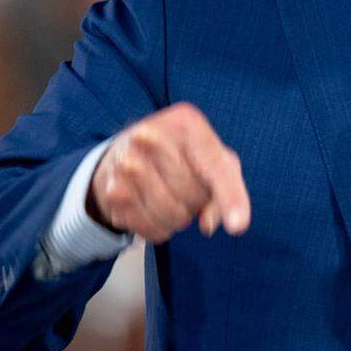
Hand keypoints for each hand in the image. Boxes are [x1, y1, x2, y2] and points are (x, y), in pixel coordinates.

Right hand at [88, 103, 250, 243]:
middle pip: (194, 194)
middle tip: (188, 186)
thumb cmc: (181, 153)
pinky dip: (161, 227)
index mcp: (185, 122)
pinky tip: (154, 207)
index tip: (238, 226)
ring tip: (172, 196)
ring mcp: (128, 163)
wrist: (126, 151)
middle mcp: (150, 136)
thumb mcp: (213, 156)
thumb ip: (227, 187)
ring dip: (180, 217)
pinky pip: (152, 229)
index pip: (214, 166)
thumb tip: (208, 224)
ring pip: (173, 216)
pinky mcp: (113, 192)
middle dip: (198, 201)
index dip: (229, 197)